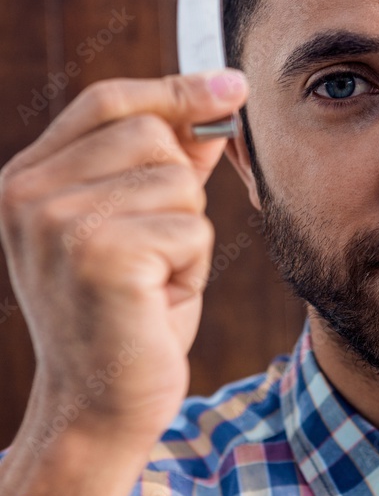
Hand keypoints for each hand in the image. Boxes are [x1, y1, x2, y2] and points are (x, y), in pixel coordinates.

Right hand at [0, 70, 247, 448]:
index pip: (107, 102)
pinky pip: (193, 228)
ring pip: (179, 182)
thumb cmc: (125, 316)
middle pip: (152, 135)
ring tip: (153, 281)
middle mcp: (30, 193)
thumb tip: (218, 99)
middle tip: (155, 251)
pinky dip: (194, 267)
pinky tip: (158, 301)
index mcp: (28, 180)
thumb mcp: (140, 226)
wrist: (99, 408)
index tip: (233, 87)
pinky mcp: (101, 255)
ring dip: (188, 234)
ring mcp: (58, 221)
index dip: (175, 89)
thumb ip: (166, 163)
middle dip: (180, 191)